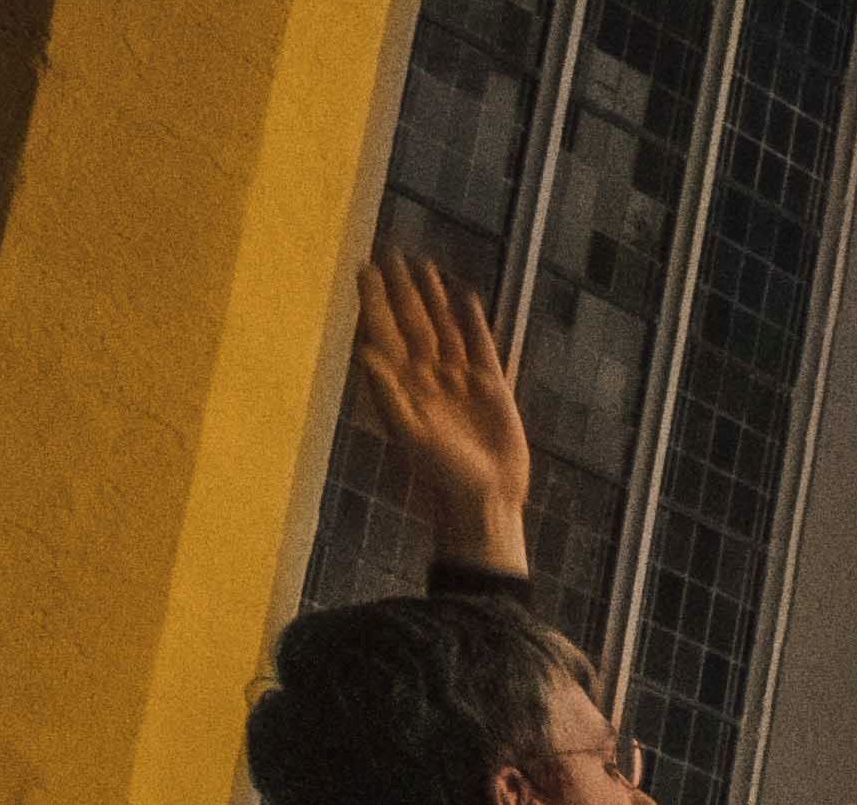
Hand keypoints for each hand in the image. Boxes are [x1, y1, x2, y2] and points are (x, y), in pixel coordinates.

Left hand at [351, 256, 528, 574]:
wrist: (484, 499)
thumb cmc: (441, 475)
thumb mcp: (409, 435)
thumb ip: (387, 393)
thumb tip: (364, 350)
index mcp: (404, 385)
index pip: (386, 332)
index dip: (375, 301)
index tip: (366, 269)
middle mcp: (429, 377)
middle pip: (412, 322)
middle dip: (401, 289)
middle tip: (391, 254)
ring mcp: (460, 380)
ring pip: (443, 328)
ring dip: (432, 297)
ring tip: (423, 266)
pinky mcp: (491, 387)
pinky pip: (480, 344)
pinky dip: (472, 320)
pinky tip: (465, 297)